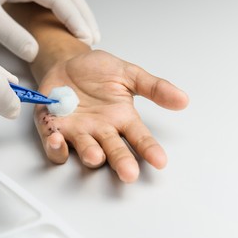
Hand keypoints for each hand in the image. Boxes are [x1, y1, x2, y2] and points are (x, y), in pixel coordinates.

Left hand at [34, 50, 188, 182]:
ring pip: (85, 150)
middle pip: (114, 150)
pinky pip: (54, 145)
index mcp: (121, 118)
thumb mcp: (128, 73)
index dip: (149, 149)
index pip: (138, 137)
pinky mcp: (54, 129)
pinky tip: (59, 140)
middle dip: (121, 161)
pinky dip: (55, 147)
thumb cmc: (97, 71)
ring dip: (90, 154)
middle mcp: (101, 130)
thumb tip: (183, 99)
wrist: (67, 64)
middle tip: (129, 173)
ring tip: (96, 156)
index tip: (160, 161)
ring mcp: (78, 132)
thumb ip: (153, 86)